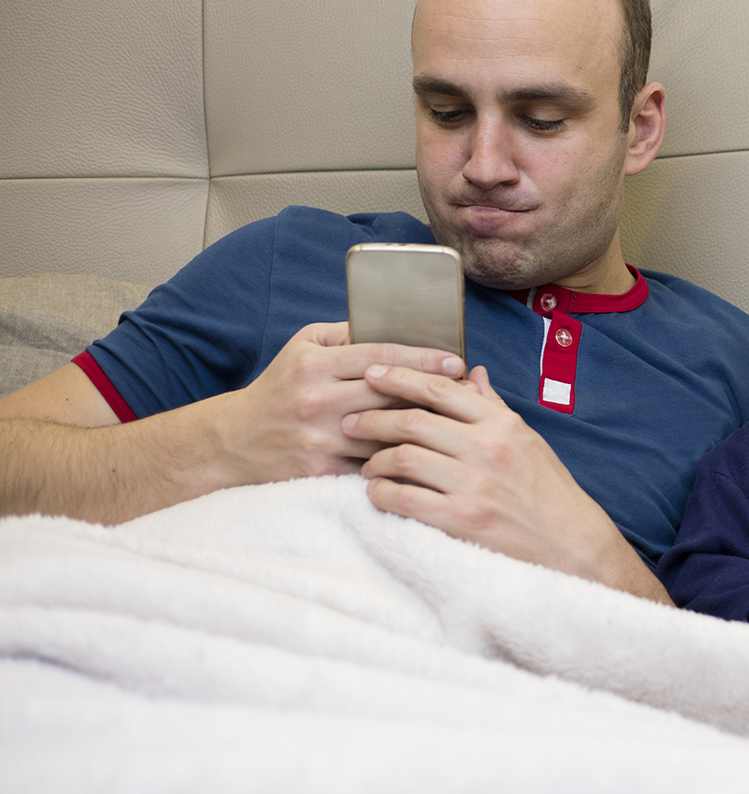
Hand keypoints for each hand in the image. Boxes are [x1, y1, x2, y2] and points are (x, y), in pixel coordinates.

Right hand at [215, 321, 464, 486]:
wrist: (234, 441)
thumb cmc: (279, 388)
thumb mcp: (302, 347)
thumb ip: (345, 334)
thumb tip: (393, 324)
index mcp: (315, 365)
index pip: (380, 356)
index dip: (423, 358)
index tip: (456, 361)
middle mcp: (316, 400)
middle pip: (389, 395)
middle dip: (432, 392)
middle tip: (468, 390)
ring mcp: (319, 438)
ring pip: (385, 432)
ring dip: (423, 427)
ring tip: (455, 421)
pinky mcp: (319, 470)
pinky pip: (371, 463)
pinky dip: (399, 457)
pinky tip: (426, 452)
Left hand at [350, 364, 665, 599]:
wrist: (572, 547)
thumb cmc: (550, 494)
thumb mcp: (529, 442)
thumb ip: (495, 409)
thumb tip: (473, 374)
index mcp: (503, 424)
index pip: (441, 389)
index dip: (400, 378)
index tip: (372, 375)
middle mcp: (488, 449)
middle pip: (412, 421)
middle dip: (373, 419)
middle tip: (351, 423)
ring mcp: (474, 485)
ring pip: (402, 458)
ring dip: (374, 460)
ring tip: (366, 465)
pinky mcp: (461, 520)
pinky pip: (404, 499)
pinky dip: (382, 494)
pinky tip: (377, 494)